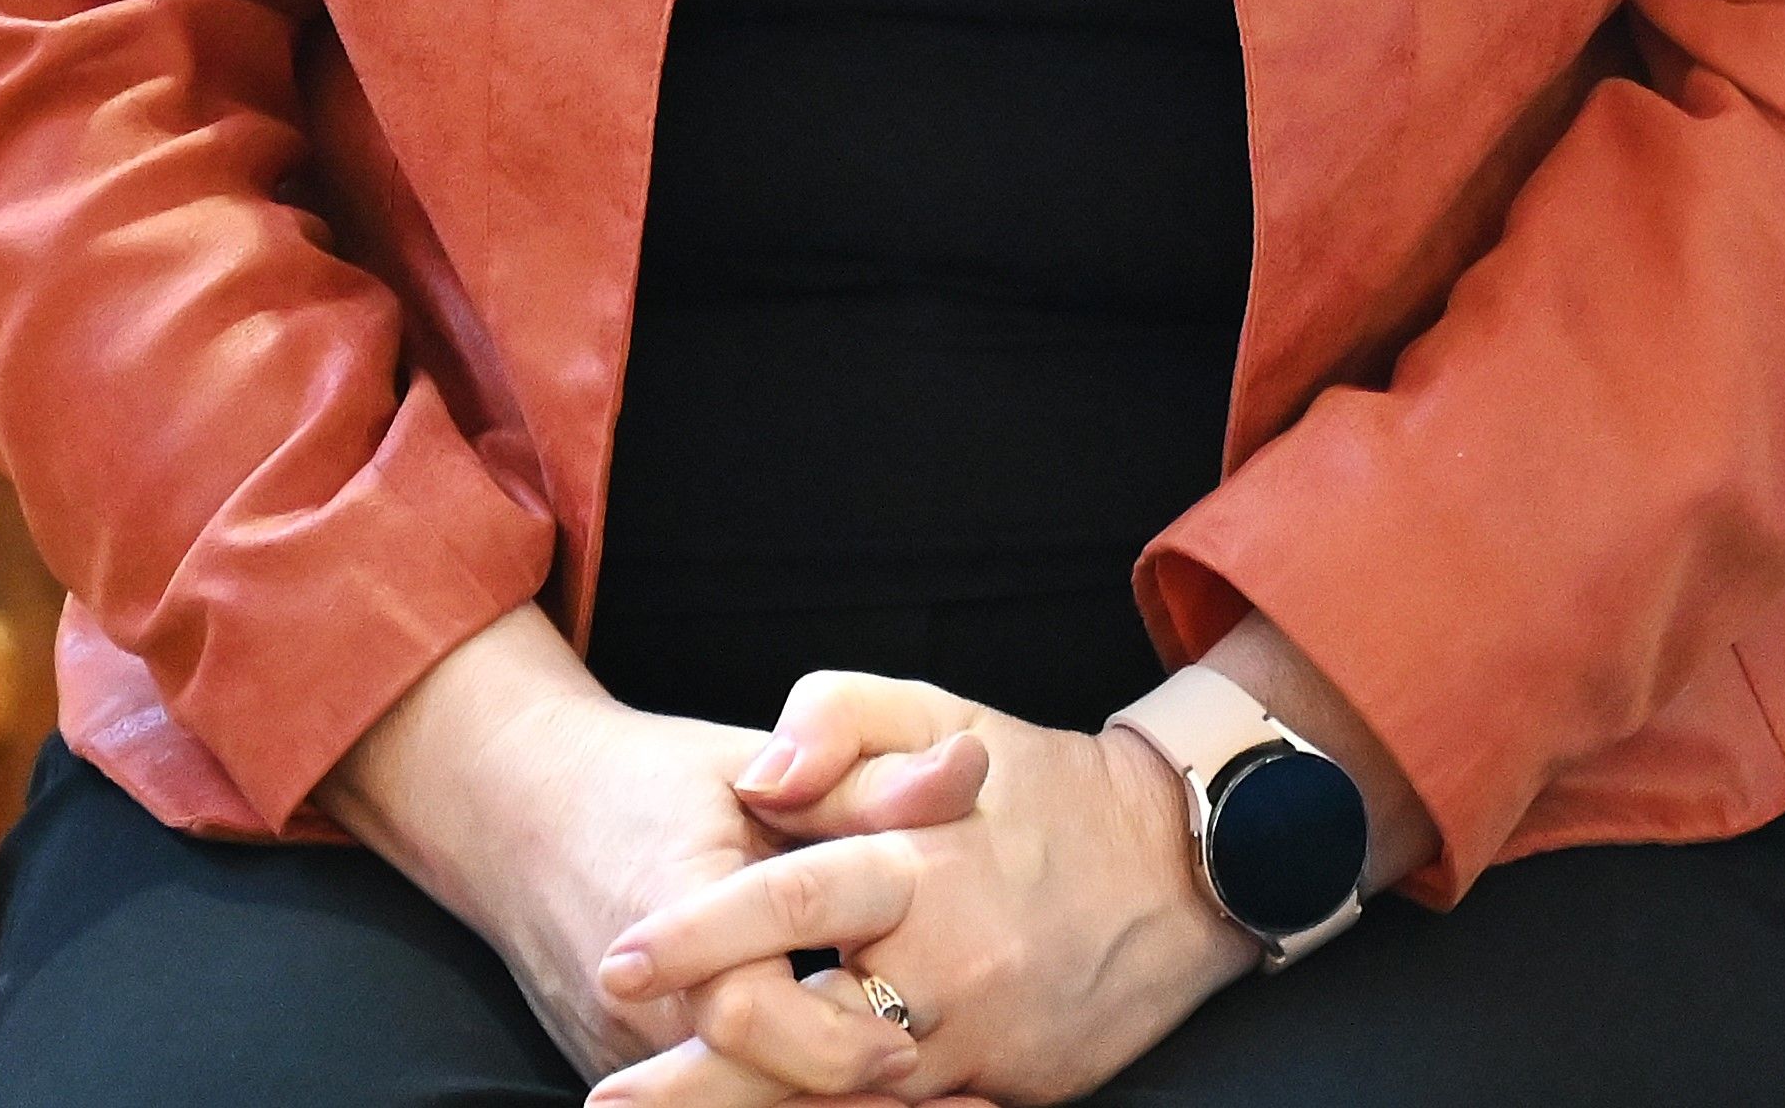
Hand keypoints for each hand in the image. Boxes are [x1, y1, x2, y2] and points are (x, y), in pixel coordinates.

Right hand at [325, 612, 993, 1093]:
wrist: (515, 809)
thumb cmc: (647, 781)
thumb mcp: (753, 764)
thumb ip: (859, 782)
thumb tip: (967, 771)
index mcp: (668, 911)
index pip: (745, 1012)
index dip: (834, 1041)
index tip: (909, 1047)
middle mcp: (634, 1001)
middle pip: (741, 1090)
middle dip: (851, 1107)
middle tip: (961, 1107)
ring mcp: (619, 1048)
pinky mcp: (622, 1069)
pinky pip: (704, 1107)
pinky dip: (779, 1105)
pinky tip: (859, 1105)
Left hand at [587, 672, 1254, 1107]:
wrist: (1177, 873)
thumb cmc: (1036, 788)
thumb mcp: (940, 714)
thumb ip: (837, 718)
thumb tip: (760, 775)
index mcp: (920, 864)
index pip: (792, 902)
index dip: (701, 935)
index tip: (621, 961)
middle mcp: (947, 965)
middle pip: (801, 1036)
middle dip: (696, 1080)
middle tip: (606, 1099)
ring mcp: (975, 1041)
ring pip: (844, 1098)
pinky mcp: (1001, 1088)